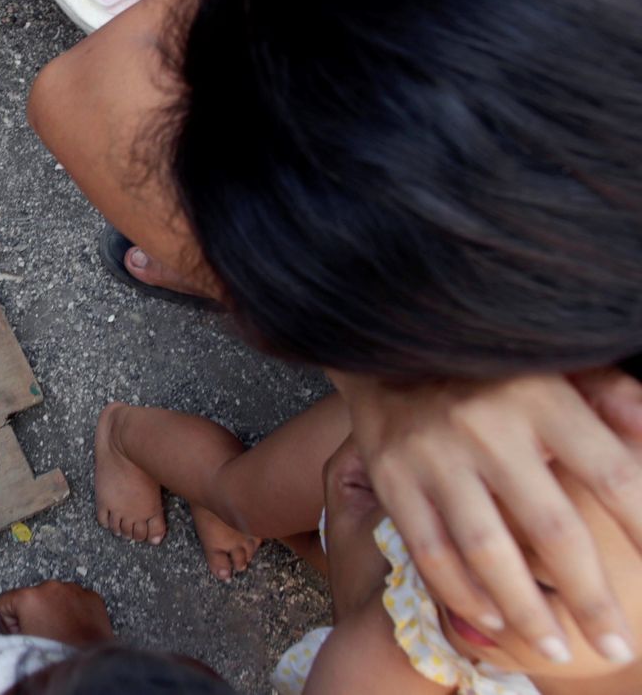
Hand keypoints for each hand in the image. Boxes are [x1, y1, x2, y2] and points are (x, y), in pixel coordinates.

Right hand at [0, 581, 114, 647]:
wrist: (89, 666)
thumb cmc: (55, 658)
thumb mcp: (17, 647)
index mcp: (29, 596)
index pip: (4, 602)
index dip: (9, 623)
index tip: (21, 635)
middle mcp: (51, 587)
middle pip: (29, 598)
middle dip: (31, 615)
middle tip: (41, 637)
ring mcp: (73, 590)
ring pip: (53, 597)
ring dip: (52, 611)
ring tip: (58, 633)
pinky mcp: (91, 597)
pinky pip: (74, 599)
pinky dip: (72, 610)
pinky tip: (73, 628)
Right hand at [334, 369, 641, 665]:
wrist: (385, 351)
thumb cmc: (490, 371)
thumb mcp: (555, 368)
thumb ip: (612, 398)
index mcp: (540, 396)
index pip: (609, 472)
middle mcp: (486, 426)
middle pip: (552, 528)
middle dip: (590, 598)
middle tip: (619, 647)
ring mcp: (434, 455)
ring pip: (488, 551)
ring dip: (527, 612)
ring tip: (558, 651)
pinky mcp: (391, 477)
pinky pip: (430, 550)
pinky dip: (462, 593)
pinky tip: (491, 621)